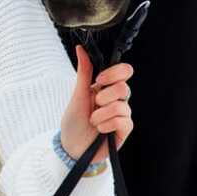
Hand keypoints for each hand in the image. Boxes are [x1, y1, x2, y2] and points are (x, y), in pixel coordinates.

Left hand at [59, 45, 133, 162]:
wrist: (71, 147)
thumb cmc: (74, 121)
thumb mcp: (77, 95)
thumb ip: (84, 72)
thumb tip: (80, 48)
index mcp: (107, 87)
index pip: (124, 71)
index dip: (115, 73)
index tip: (99, 80)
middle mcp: (117, 99)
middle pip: (124, 87)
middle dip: (105, 97)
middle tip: (94, 105)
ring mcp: (122, 115)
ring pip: (122, 105)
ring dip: (102, 114)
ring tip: (93, 122)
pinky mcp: (125, 130)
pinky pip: (124, 121)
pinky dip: (108, 125)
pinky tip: (101, 130)